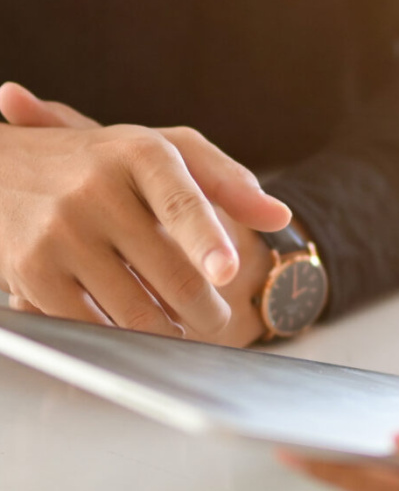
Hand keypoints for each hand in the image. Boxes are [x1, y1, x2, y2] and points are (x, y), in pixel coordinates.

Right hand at [0, 81, 288, 341]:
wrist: (2, 167)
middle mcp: (96, 189)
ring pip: (136, 311)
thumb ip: (227, 182)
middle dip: (206, 310)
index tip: (228, 270)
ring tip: (182, 328)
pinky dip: (121, 338)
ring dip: (170, 332)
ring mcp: (60, 232)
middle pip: (171, 273)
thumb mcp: (167, 151)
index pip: (181, 202)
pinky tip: (135, 332)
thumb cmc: (106, 162)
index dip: (207, 239)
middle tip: (217, 318)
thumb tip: (279, 218)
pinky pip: (91, 325)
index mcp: (141, 153)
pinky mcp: (32, 272)